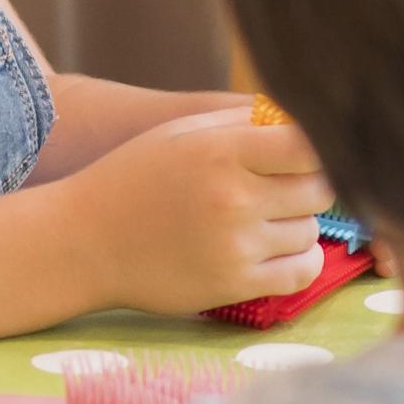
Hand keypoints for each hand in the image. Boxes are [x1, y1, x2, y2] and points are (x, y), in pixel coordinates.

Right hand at [65, 108, 330, 315]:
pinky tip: (278, 247)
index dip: (320, 146)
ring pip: (311, 229)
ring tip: (263, 218)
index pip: (310, 144)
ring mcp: (235, 245)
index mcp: (221, 152)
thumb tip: (302, 119)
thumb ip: (244, 122)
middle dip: (310, 184)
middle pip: (321, 188)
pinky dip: (301, 260)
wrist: (83, 241)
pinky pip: (302, 272)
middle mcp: (233, 198)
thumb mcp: (182, 133)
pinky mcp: (234, 284)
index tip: (305, 153)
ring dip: (297, 223)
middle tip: (285, 185)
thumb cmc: (133, 178)